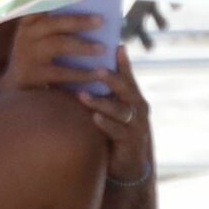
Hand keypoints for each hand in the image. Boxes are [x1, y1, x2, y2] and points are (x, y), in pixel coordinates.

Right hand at [0, 13, 109, 91]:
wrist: (17, 86)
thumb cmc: (37, 56)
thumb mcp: (39, 37)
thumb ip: (57, 26)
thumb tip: (93, 14)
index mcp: (29, 22)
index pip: (42, 4)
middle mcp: (26, 34)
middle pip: (54, 23)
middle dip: (78, 21)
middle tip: (101, 20)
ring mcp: (28, 54)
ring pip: (59, 44)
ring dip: (83, 45)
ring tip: (103, 48)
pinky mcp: (33, 74)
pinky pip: (62, 72)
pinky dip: (83, 73)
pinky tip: (99, 73)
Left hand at [77, 44, 152, 183]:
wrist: (124, 162)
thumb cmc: (110, 127)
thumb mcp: (106, 105)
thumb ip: (94, 87)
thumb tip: (71, 63)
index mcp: (131, 95)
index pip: (127, 75)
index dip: (123, 62)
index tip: (116, 46)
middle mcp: (137, 107)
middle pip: (126, 89)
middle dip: (112, 79)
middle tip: (96, 70)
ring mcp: (137, 125)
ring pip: (120, 110)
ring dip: (101, 102)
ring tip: (83, 95)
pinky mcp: (131, 142)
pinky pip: (118, 131)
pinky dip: (106, 124)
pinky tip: (94, 118)